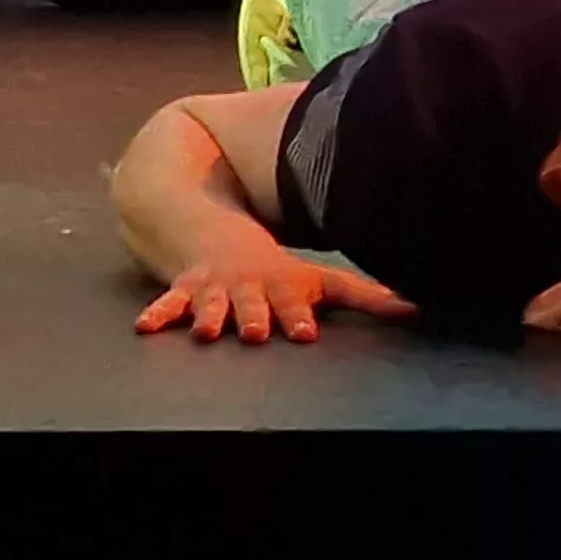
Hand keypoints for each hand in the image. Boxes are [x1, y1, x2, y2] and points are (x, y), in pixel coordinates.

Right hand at [136, 251, 415, 345]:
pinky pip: (168, 302)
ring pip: (211, 305)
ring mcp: (215, 289)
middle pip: (251, 304)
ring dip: (208, 317)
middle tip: (252, 332)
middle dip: (252, 317)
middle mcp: (248, 288)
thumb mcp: (319, 278)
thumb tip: (415, 311)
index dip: (297, 316)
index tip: (303, 331)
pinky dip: (158, 313)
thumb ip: (364, 298)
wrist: (216, 226)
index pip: (292, 302)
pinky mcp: (186, 290)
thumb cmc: (276, 267)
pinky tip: (146, 328)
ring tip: (205, 332)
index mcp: (281, 287)